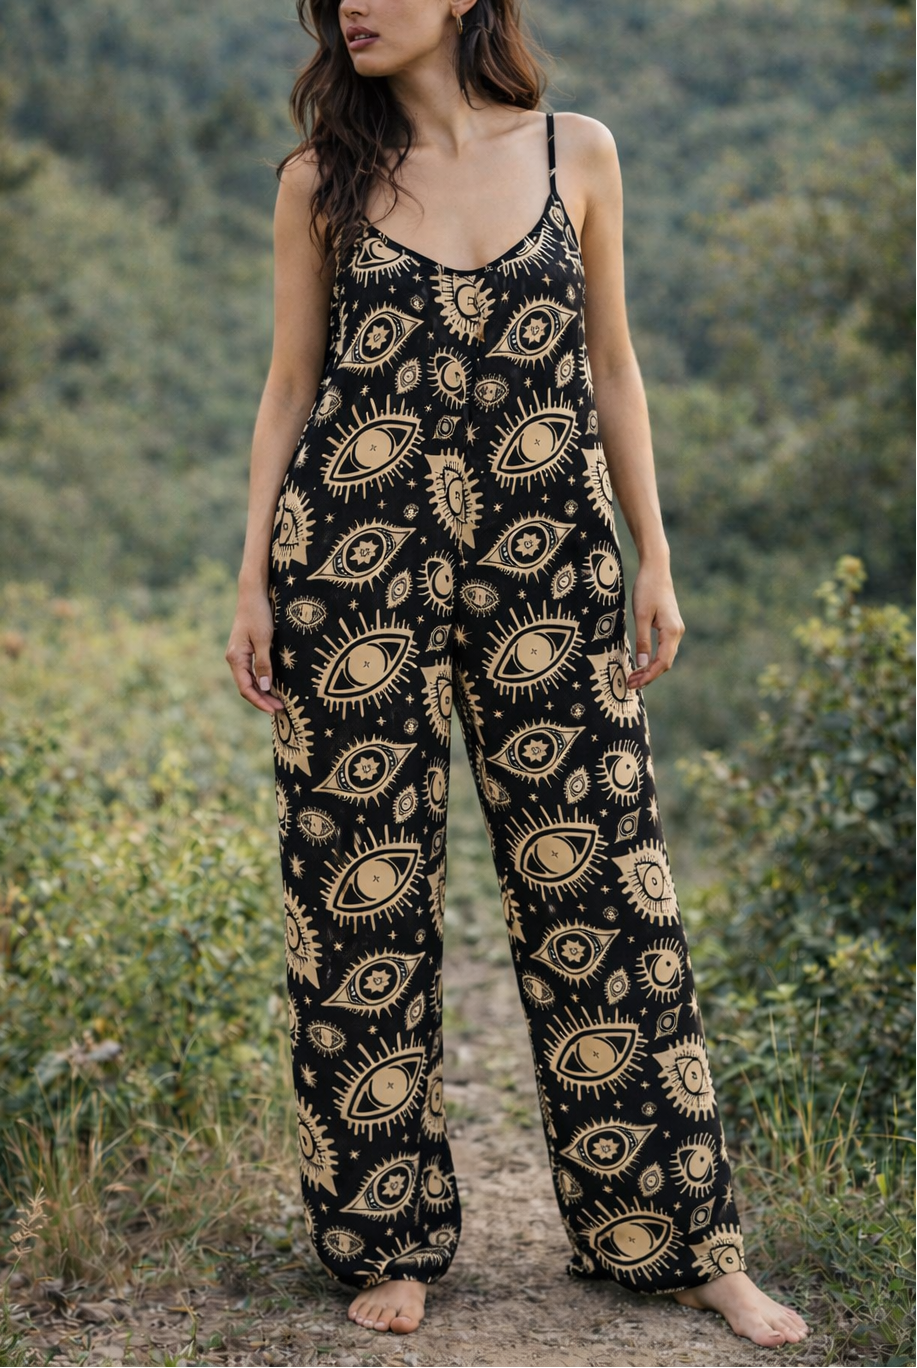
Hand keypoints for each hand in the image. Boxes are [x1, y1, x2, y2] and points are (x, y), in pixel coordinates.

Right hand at [225, 586, 285, 714]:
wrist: (252, 595)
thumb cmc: (258, 614)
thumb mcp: (264, 639)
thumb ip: (264, 664)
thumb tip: (265, 687)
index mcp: (236, 658)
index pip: (246, 688)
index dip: (259, 701)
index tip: (274, 710)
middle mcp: (234, 659)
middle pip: (246, 687)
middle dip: (262, 700)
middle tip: (280, 709)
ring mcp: (238, 655)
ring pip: (248, 680)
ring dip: (262, 692)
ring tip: (278, 702)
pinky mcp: (244, 651)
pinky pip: (251, 672)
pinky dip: (261, 681)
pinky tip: (271, 686)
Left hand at [626, 561, 684, 688]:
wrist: (656, 570)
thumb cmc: (647, 589)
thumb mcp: (641, 615)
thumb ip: (642, 639)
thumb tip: (642, 663)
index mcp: (672, 631)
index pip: (662, 662)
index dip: (648, 676)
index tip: (633, 684)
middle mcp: (677, 632)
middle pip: (665, 663)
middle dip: (648, 676)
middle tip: (630, 684)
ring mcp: (676, 630)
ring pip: (665, 657)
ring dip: (650, 669)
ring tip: (633, 677)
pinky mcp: (671, 626)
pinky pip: (664, 649)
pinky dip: (653, 659)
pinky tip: (642, 663)